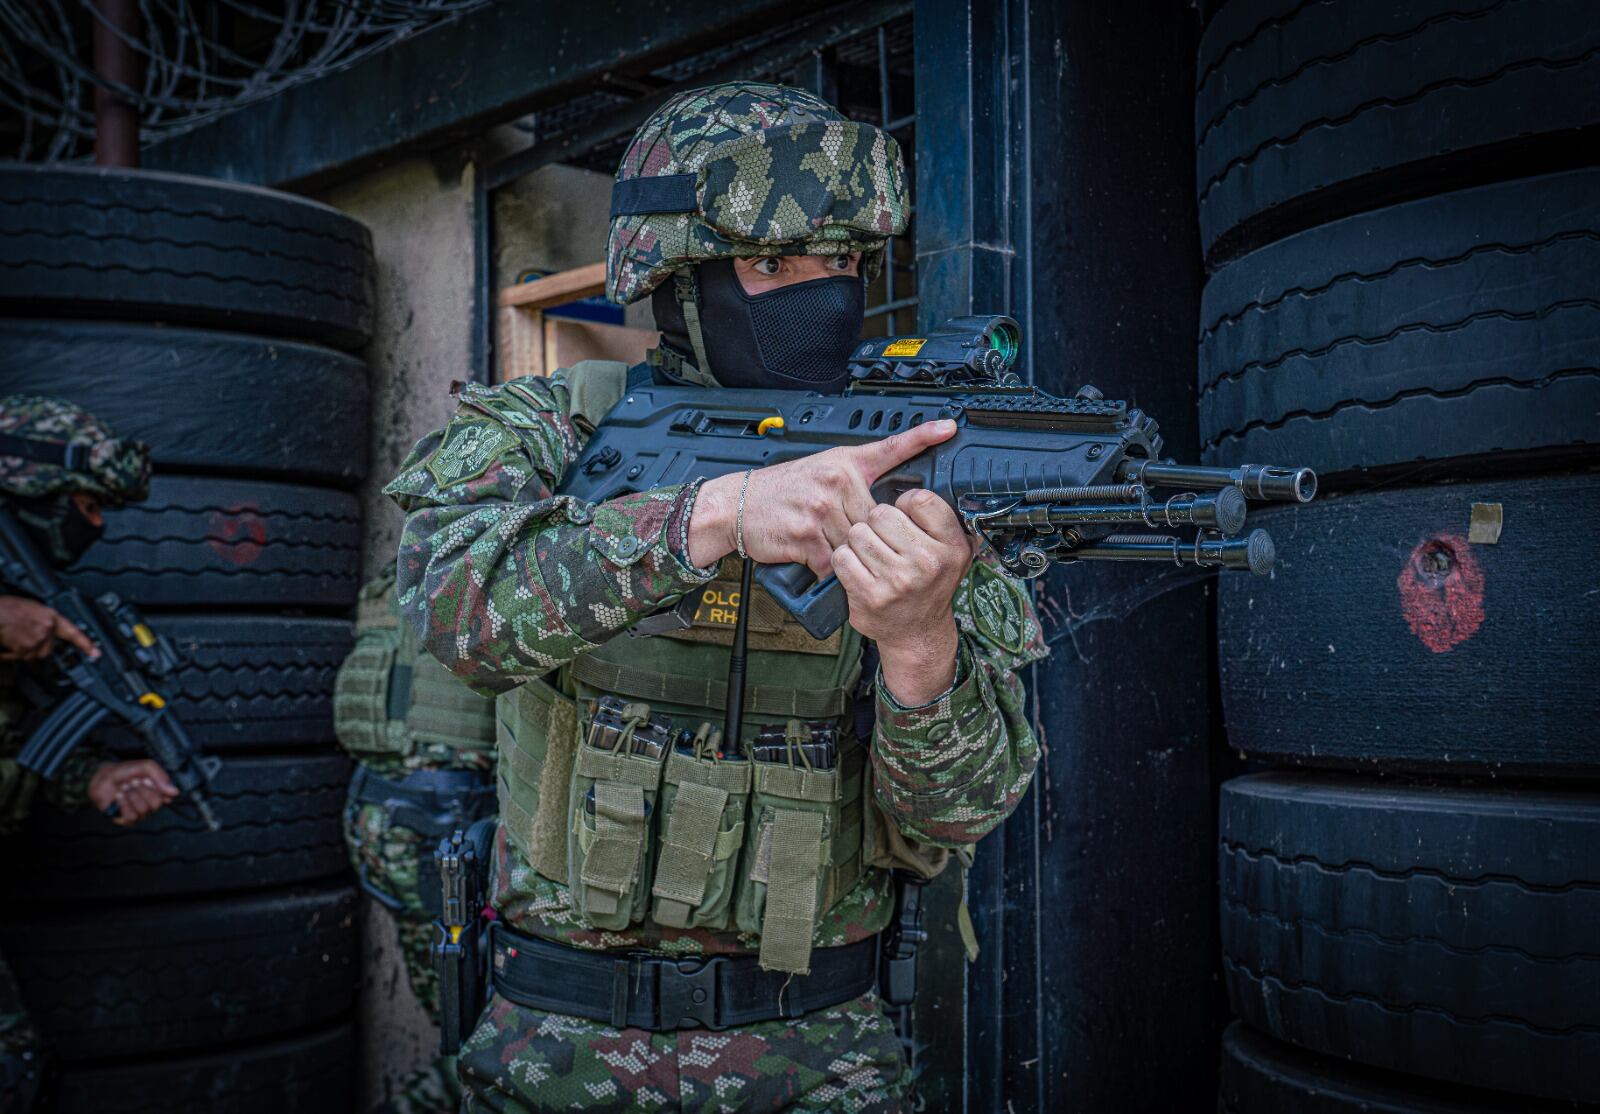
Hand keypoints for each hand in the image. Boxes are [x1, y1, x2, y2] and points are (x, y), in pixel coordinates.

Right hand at [0, 595, 96, 661]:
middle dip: (38, 648)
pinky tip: (8, 642)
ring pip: (34, 655)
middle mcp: (47, 628)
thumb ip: (45, 621)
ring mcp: (37, 639)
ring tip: (14, 637)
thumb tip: (48, 631)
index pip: (73, 632)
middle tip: (24, 637)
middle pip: (48, 650)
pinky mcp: (24, 648)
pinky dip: (13, 653)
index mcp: (51, 616)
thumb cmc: (8, 608)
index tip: (96, 653)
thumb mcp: (32, 608)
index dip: (86, 644)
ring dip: (24, 651)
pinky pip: (21, 657)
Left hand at [88, 760, 177, 824]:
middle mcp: (152, 803)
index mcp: (159, 791)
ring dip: (131, 796)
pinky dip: (124, 804)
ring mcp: (140, 813)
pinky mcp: (128, 819)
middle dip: (142, 790)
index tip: (146, 779)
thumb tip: (175, 792)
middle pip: (156, 803)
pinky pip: (132, 816)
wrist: (103, 777)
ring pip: (144, 810)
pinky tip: (119, 797)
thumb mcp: (145, 767)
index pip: (169, 796)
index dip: (156, 787)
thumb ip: (161, 777)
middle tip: (133, 782)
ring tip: (123, 788)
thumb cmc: (125, 772)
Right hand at [688, 419, 958, 573]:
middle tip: (837, 531)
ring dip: (846, 553)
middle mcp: (835, 481)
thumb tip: (887, 503)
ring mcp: (822, 508)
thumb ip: (856, 477)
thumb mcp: (820, 468)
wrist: (736, 506)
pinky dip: (826, 567)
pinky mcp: (808, 536)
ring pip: (857, 543)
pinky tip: (811, 555)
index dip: (921, 437)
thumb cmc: (780, 490)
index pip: (889, 449)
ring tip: (822, 542)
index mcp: (843, 464)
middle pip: (876, 517)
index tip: (948, 427)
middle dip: (865, 533)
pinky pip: (834, 563)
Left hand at [833, 489, 969, 705]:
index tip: (905, 515)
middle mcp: (927, 563)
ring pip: (858, 533)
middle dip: (878, 523)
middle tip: (886, 541)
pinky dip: (845, 561)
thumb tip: (931, 464)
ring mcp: (897, 581)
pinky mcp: (869, 595)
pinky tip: (859, 570)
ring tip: (872, 556)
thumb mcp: (952, 550)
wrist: (917, 632)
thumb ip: (942, 517)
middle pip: (881, 513)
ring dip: (859, 541)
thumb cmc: (930, 584)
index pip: (919, 498)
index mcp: (951, 546)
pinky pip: (842, 557)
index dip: (905, 503)